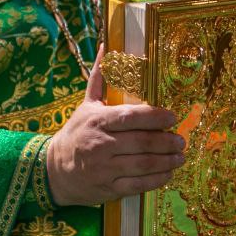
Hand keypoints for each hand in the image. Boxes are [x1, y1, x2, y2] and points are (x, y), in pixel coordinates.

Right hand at [46, 47, 184, 206]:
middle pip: (141, 142)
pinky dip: (156, 180)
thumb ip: (100, 78)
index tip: (172, 117)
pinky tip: (168, 173)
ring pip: (142, 164)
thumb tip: (107, 47)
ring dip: (166, 161)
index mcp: (97, 121)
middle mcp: (101, 144)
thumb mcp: (86, 105)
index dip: (153, 117)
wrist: (55, 170)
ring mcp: (104, 168)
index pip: (129, 117)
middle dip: (166, 141)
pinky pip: (137, 184)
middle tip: (181, 140)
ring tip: (180, 157)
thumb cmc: (76, 133)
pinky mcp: (107, 188)